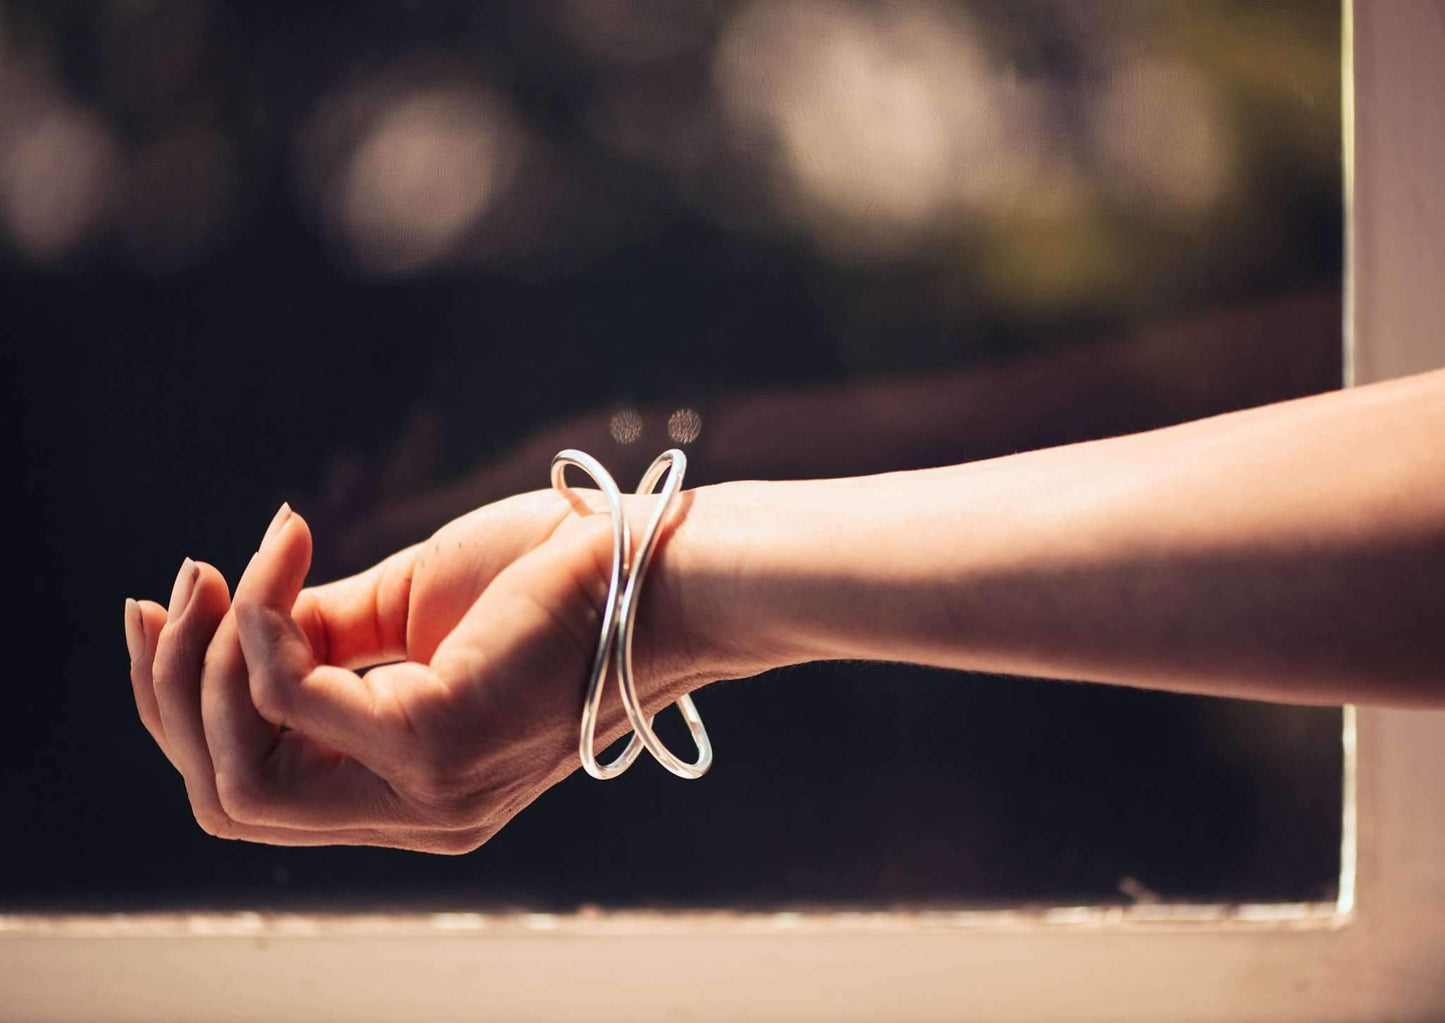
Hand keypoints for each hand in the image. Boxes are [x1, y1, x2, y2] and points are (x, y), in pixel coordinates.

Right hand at [124, 488, 696, 852]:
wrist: (659, 568)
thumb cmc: (554, 577)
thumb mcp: (416, 608)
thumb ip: (326, 633)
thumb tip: (239, 625)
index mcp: (414, 788)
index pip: (260, 787)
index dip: (191, 708)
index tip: (175, 609)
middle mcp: (417, 812)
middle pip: (229, 797)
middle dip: (174, 693)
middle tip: (180, 588)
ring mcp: (425, 791)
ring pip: (242, 773)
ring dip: (207, 660)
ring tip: (226, 570)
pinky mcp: (432, 742)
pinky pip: (291, 700)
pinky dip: (263, 626)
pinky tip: (281, 561)